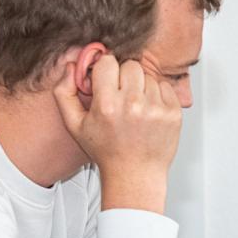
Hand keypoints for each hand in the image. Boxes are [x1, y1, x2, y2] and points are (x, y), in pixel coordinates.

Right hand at [53, 53, 181, 211]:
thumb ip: (64, 92)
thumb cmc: (106, 151)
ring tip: (135, 107)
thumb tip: (72, 65)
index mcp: (107, 105)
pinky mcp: (173, 112)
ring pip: (148, 76)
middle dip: (124, 76)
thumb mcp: (75, 125)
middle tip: (121, 94)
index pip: (107, 62)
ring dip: (141, 87)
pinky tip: (149, 111)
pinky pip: (165, 86)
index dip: (105, 69)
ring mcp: (156, 108)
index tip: (106, 80)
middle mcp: (132, 105)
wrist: (135, 175)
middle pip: (130, 65)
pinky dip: (157, 94)